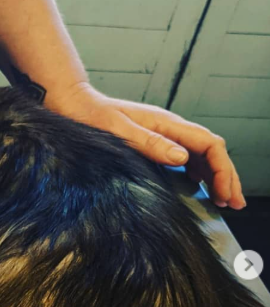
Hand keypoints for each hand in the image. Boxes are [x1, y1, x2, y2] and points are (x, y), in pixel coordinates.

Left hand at [44, 82, 245, 209]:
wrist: (71, 103)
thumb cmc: (89, 116)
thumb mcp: (117, 131)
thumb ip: (149, 143)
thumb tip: (183, 158)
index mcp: (166, 123)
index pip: (210, 144)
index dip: (223, 170)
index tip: (225, 194)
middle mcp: (168, 127)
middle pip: (211, 150)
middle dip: (227, 176)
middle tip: (235, 204)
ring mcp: (161, 133)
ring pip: (200, 154)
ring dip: (215, 175)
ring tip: (223, 199)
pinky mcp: (151, 141)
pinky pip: (183, 157)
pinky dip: (197, 172)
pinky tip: (198, 185)